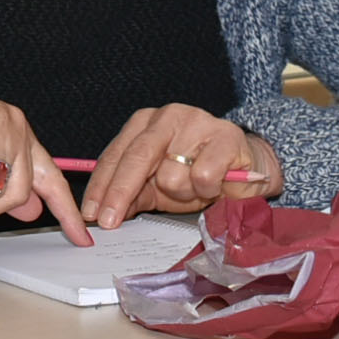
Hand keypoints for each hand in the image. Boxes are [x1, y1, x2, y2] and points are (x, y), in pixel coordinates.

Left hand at [83, 105, 280, 227]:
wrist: (247, 168)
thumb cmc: (198, 174)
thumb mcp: (158, 187)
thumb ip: (132, 195)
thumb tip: (103, 213)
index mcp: (145, 123)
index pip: (115, 154)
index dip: (101, 186)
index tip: (90, 214)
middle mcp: (168, 116)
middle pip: (136, 157)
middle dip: (120, 194)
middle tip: (109, 222)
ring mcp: (197, 122)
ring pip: (170, 173)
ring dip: (181, 193)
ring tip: (195, 189)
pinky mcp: (226, 136)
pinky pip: (202, 177)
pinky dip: (206, 190)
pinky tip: (215, 185)